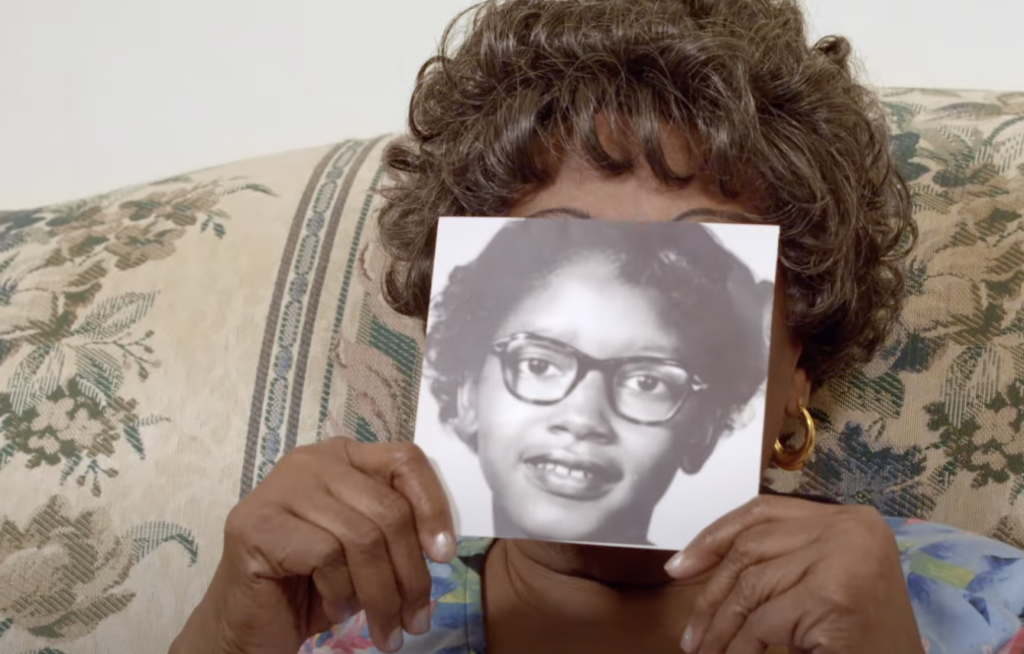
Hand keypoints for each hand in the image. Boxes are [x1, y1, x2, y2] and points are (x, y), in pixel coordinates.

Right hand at [170, 438, 454, 653]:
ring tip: (385, 629)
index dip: (433, 507)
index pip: (405, 460)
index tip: (444, 556)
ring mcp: (279, 489)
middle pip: (389, 508)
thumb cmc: (315, 584)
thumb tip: (442, 546)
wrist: (249, 625)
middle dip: (411, 575)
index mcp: (343, 456)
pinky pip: (327, 556)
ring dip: (382, 596)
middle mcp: (311, 461)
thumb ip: (398, 529)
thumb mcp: (368, 550)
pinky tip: (333, 610)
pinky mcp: (257, 524)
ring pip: (363, 538)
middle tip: (416, 621)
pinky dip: (340, 594)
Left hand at [664, 495, 923, 653]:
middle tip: (690, 633)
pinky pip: (763, 622)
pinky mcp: (833, 595)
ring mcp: (844, 557)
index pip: (763, 512)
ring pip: (751, 586)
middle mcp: (851, 528)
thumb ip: (774, 561)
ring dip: (720, 627)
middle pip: (752, 548)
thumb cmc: (860, 637)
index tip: (680, 567)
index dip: (715, 537)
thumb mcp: (817, 583)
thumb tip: (689, 563)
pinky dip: (740, 647)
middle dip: (712, 592)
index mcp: (849, 518)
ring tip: (704, 650)